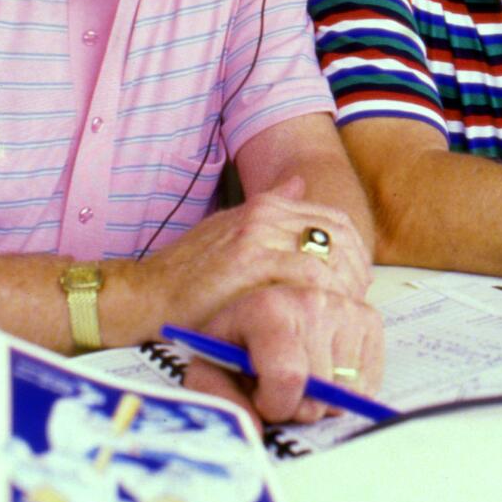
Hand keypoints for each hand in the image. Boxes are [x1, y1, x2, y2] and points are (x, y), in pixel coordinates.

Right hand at [132, 176, 371, 330]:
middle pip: (337, 235)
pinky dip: (323, 298)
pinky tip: (322, 317)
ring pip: (328, 255)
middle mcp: (264, 215)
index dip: (354, 252)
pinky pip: (307, 276)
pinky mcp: (250, 264)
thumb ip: (268, 208)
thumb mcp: (228, 229)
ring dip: (343, 288)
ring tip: (342, 315)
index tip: (356, 281)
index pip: (333, 220)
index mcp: (264, 206)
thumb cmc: (184, 273)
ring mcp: (257, 236)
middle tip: (356, 302)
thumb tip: (299, 183)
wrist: (144, 295)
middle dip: (355, 270)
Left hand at [181, 283, 384, 426]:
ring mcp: (345, 309)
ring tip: (302, 378)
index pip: (288, 376)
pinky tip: (325, 372)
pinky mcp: (369, 320)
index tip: (263, 401)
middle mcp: (310, 301)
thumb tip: (254, 430)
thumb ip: (221, 401)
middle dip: (298, 406)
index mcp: (266, 308)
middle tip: (280, 388)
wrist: (263, 313)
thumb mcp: (211, 371)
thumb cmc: (238, 346)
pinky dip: (347, 392)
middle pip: (319, 392)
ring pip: (347, 393)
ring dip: (324, 401)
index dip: (275, 404)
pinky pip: (369, 384)